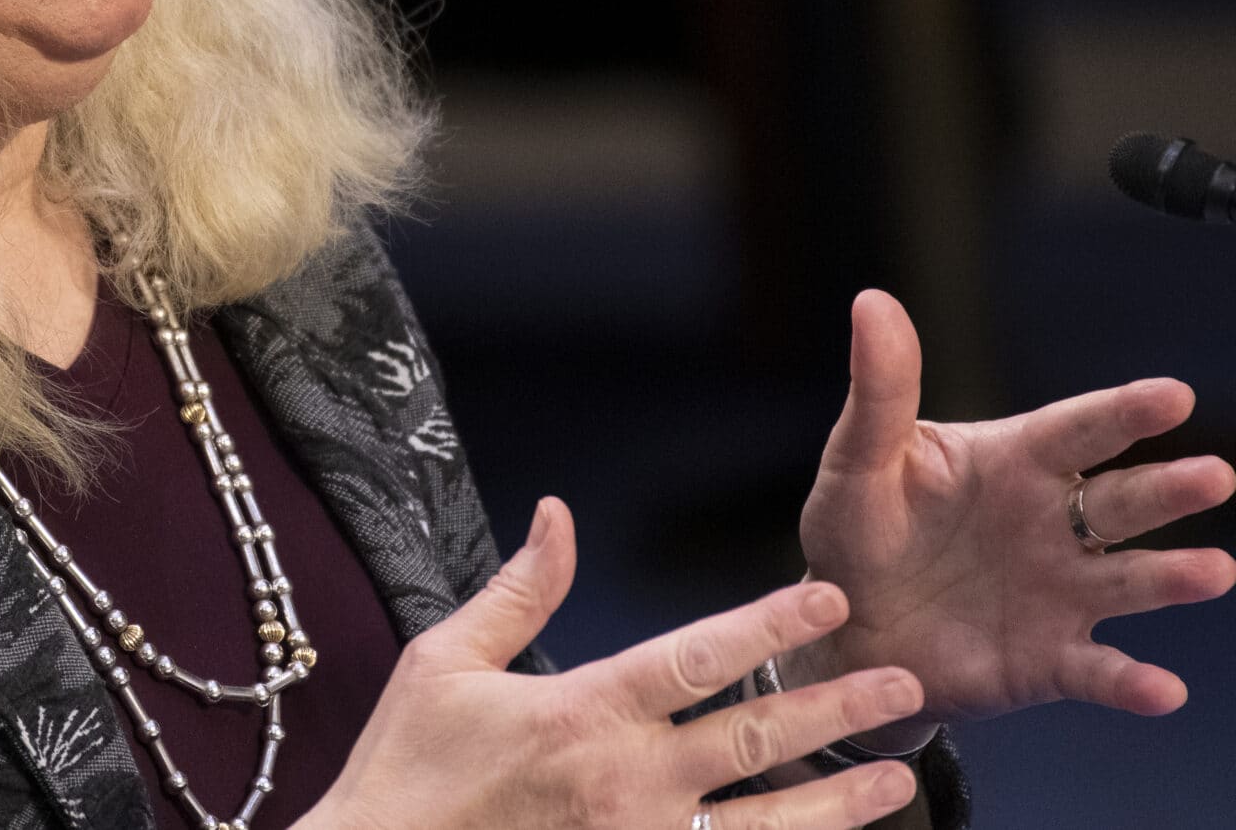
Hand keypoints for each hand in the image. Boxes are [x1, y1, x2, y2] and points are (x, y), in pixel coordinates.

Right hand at [301, 497, 925, 829]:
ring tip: (897, 780)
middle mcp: (628, 783)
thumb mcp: (447, 660)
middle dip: (837, 709)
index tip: (829, 598)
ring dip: (837, 804)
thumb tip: (558, 514)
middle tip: (903, 682)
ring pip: (765, 828)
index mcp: (585, 711)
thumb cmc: (408, 767)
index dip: (771, 624)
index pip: (699, 657)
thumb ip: (521, 590)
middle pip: (756, 741)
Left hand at [795, 289, 1235, 740]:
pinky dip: (1131, 681)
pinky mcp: (1048, 659)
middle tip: (1215, 475)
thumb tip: (872, 300)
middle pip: (1121, 501)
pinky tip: (1160, 689)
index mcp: (1013, 462)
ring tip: (1215, 570)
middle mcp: (1052, 524)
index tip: (1173, 395)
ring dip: (1172, 576)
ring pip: (1129, 580)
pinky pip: (1096, 670)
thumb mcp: (860, 459)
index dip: (1123, 413)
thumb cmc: (857, 528)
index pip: (1076, 430)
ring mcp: (1059, 592)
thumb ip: (880, 389)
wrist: (842, 627)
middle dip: (1169, 489)